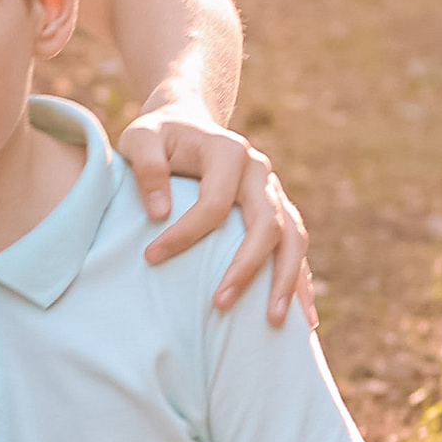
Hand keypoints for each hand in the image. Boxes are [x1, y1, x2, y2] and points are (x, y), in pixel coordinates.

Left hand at [121, 107, 313, 326]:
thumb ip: (147, 168)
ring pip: (293, 237)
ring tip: (274, 322)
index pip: (214, 203)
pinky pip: (295, 244)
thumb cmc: (158, 134)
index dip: (184, 234)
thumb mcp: (140, 138)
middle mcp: (259, 170)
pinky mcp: (276, 207)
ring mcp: (272, 190)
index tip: (150, 258)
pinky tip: (302, 317)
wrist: (186, 120)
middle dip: (247, 268)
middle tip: (220, 304)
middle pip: (267, 224)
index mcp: (229, 151)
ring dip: (287, 281)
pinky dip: (299, 278)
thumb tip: (160, 213)